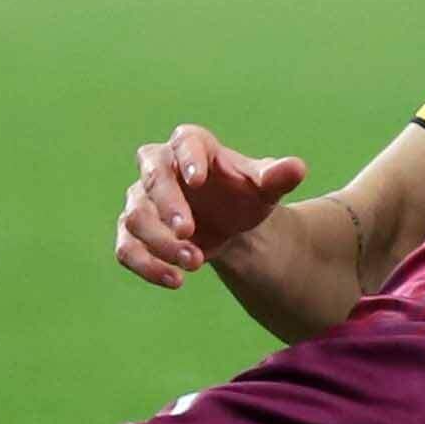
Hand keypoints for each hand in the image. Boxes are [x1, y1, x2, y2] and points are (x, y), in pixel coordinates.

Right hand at [116, 123, 307, 289]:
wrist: (231, 224)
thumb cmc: (245, 195)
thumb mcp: (265, 188)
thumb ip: (277, 177)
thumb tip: (297, 168)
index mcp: (191, 145)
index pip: (184, 142)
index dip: (188, 159)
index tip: (198, 179)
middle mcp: (159, 167)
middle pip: (152, 178)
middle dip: (167, 205)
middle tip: (187, 231)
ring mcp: (141, 200)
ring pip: (136, 217)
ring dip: (161, 243)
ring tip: (195, 262)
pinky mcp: (133, 232)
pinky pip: (126, 248)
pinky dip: (146, 265)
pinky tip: (175, 280)